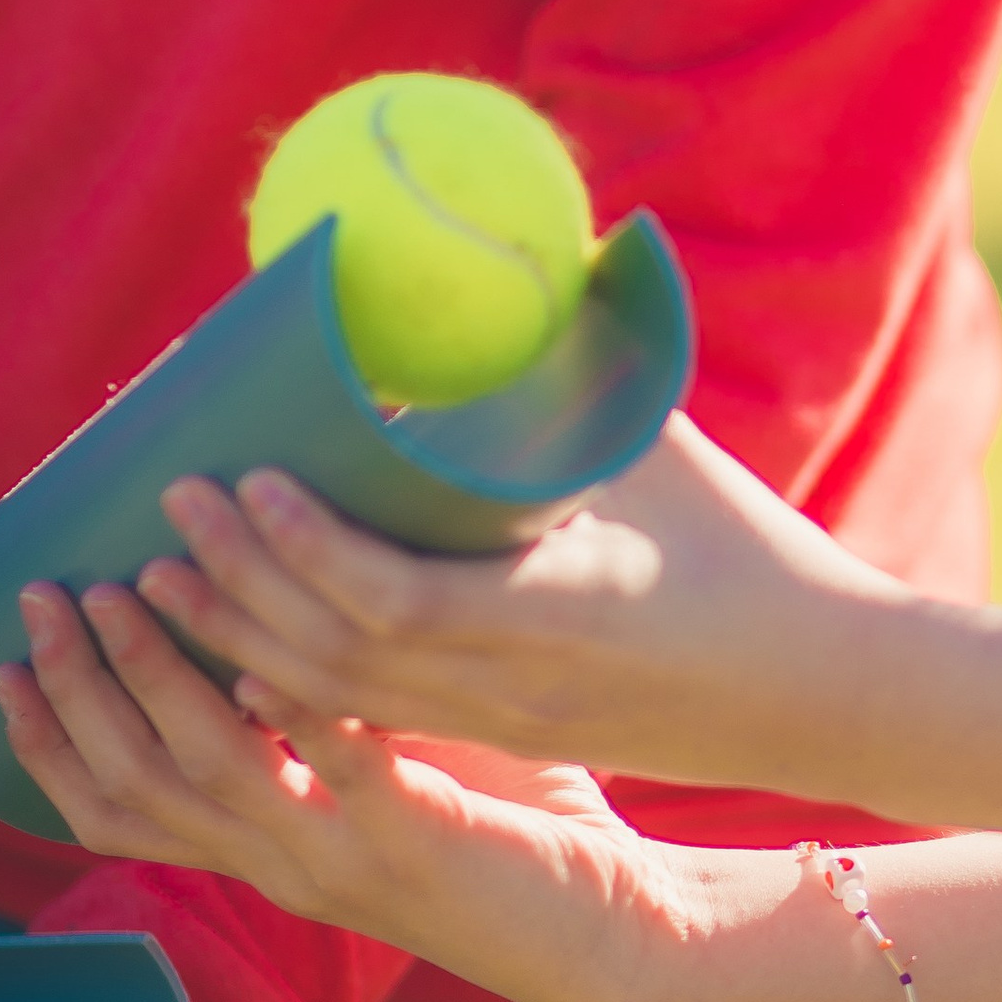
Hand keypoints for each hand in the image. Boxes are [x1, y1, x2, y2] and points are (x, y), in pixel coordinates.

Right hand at [0, 578, 617, 950]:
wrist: (623, 931)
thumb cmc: (525, 829)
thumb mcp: (404, 756)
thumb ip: (345, 699)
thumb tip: (302, 584)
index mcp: (267, 854)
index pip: (116, 807)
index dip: (52, 737)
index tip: (7, 659)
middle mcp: (284, 867)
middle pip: (137, 779)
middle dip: (81, 682)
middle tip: (48, 596)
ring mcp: (343, 859)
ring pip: (213, 768)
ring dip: (163, 674)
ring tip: (135, 585)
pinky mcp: (419, 839)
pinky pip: (341, 769)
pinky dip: (300, 713)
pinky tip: (271, 658)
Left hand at [117, 414, 895, 793]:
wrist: (828, 695)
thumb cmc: (753, 554)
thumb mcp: (667, 454)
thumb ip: (580, 372)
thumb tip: (519, 260)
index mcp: (563, 606)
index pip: (400, 597)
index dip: (309, 546)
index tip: (254, 475)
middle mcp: (516, 681)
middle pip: (337, 654)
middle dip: (240, 581)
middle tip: (177, 499)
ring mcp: (505, 723)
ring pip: (338, 699)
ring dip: (242, 635)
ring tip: (173, 570)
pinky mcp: (504, 740)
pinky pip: (371, 723)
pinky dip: (293, 685)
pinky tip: (242, 653)